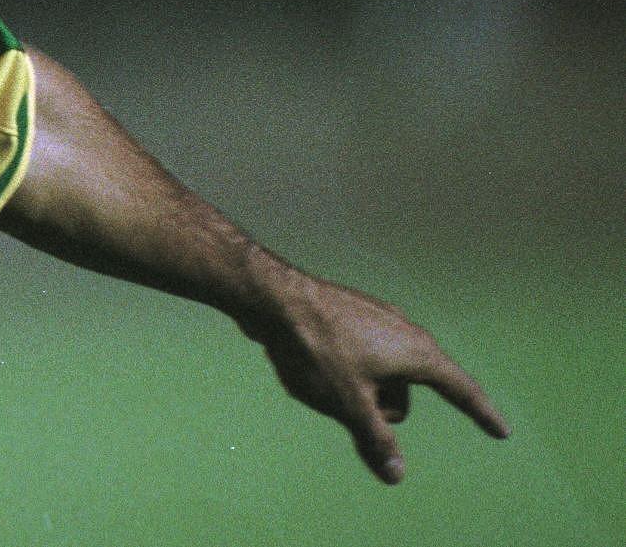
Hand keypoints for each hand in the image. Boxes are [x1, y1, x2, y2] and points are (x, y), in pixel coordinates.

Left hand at [242, 266, 508, 482]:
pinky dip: (344, 372)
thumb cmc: (315, 348)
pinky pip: (358, 358)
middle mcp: (405, 331)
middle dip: (381, 409)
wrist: (270, 297)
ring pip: (380, 376)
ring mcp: (377, 319)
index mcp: (417, 352)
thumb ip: (375, 439)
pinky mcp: (350, 316)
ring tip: (321, 379)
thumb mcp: (348, 403)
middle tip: (344, 402)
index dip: (481, 414)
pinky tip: (311, 363)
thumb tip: (395, 474)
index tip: (502, 431)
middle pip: (407, 392)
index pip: (460, 390)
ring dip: (359, 390)